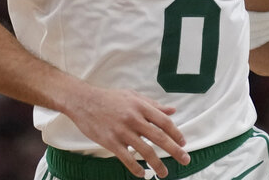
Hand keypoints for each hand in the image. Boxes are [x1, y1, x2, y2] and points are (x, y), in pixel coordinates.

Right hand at [65, 86, 189, 177]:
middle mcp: (134, 119)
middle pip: (159, 138)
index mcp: (141, 106)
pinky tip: (142, 174)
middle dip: (174, 150)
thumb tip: (172, 111)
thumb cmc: (109, 98)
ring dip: (157, 164)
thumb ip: (153, 105)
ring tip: (165, 172)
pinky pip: (127, 158)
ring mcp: (122, 131)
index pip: (164, 122)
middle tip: (185, 160)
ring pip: (145, 151)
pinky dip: (136, 168)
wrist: (83, 101)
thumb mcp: (133, 96)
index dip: (176, 133)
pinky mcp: (110, 141)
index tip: (183, 143)